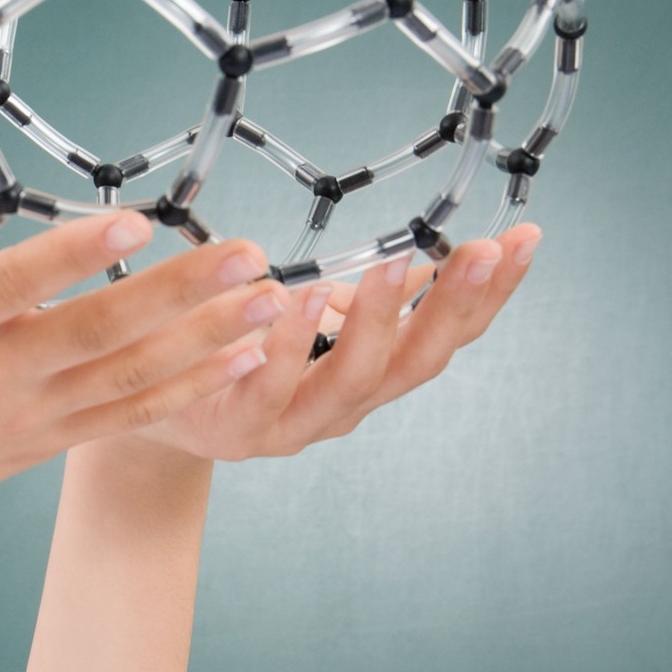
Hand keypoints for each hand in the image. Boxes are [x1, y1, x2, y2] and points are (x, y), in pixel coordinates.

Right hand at [0, 151, 290, 553]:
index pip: (16, 284)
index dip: (75, 253)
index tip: (134, 220)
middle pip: (99, 331)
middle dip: (181, 292)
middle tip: (251, 253)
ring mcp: (27, 416)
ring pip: (130, 376)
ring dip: (206, 340)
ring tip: (273, 300)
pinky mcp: (42, 444)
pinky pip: (127, 416)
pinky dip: (188, 390)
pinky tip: (240, 360)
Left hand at [116, 224, 543, 461]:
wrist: (147, 404)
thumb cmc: (234, 349)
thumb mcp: (304, 316)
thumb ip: (355, 297)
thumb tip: (417, 259)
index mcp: (371, 377)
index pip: (446, 337)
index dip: (488, 296)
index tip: (524, 241)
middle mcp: (344, 409)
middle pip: (415, 366)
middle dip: (452, 307)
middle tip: (479, 252)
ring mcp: (292, 427)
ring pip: (350, 384)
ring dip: (376, 322)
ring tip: (392, 266)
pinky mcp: (235, 431)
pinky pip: (266, 389)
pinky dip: (285, 345)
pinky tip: (293, 298)